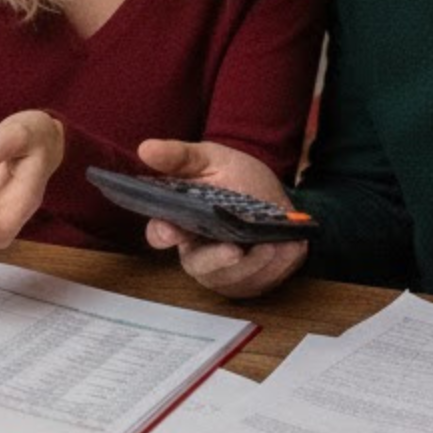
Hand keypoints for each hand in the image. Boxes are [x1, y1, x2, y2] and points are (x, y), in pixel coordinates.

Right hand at [136, 139, 306, 298]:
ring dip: (253, 265)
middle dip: (215, 260)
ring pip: (231, 279)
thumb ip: (181, 156)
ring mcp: (223, 270)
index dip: (162, 234)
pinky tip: (287, 249)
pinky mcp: (249, 281)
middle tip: (234, 250)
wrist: (276, 194)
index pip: (160, 234)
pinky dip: (276, 268)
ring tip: (272, 245)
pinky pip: (260, 284)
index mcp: (180, 221)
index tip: (171, 231)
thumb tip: (145, 148)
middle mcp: (197, 251)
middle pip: (197, 265)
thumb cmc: (236, 177)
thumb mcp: (211, 159)